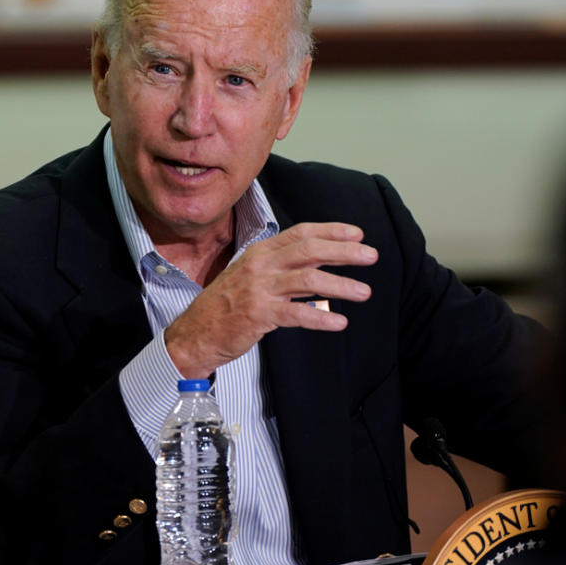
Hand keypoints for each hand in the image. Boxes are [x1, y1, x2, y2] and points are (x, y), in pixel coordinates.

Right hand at [164, 222, 376, 378]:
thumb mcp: (249, 275)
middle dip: (344, 252)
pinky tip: (340, 322)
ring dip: (340, 285)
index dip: (331, 231)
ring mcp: (259, 289)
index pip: (300, 233)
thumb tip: (316, 264)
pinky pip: (297, 314)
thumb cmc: (225, 306)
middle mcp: (260, 265)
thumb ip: (279, 267)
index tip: (357, 235)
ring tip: (364, 292)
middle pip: (309, 250)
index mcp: (259, 252)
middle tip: (371, 256)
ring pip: (308, 279)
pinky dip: (321, 318)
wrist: (194, 333)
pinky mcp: (258, 315)